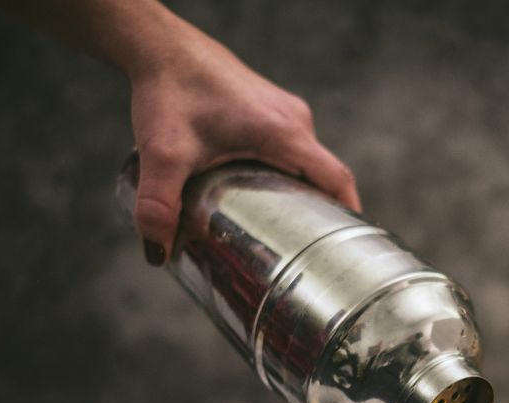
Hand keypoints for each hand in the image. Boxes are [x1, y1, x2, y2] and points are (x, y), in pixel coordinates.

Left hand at [129, 27, 360, 264]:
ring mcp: (286, 113)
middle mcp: (294, 121)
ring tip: (285, 230)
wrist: (159, 46)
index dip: (349, 216)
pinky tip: (265, 195)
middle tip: (306, 252)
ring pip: (308, 163)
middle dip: (320, 214)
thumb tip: (158, 252)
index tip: (350, 248)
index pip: (336, 179)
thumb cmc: (169, 88)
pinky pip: (294, 150)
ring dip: (302, 194)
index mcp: (284, 133)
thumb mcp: (162, 152)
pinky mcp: (272, 111)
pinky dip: (288, 174)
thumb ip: (158, 203)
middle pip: (324, 176)